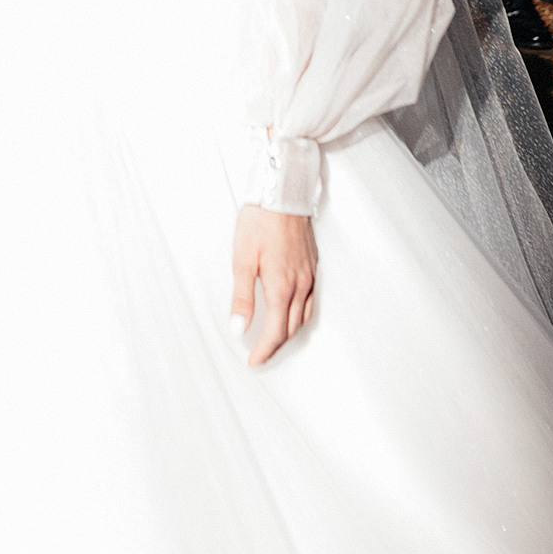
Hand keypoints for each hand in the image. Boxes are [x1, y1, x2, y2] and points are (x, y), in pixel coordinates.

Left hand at [230, 206, 316, 363]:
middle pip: (291, 329)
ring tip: (272, 340)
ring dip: (289, 333)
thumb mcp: (242, 259)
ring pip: (303, 317)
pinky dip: (300, 315)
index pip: (275, 332)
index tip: (253, 361)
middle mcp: (300, 285)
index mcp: (281, 286)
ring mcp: (310, 276)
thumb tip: (239, 329)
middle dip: (275, 346)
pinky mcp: (313, 266)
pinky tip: (290, 313)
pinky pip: (311, 301)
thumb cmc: (259, 222)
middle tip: (259, 354)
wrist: (282, 192)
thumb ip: (242, 298)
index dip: (264, 351)